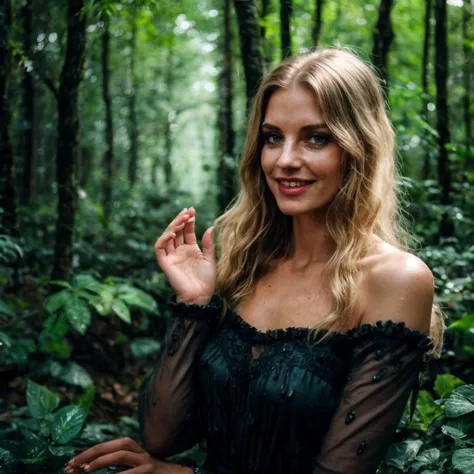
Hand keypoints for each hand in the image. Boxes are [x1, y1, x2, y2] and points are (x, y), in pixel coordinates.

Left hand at [65, 437, 191, 473]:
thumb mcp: (134, 470)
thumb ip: (118, 468)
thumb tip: (91, 468)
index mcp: (133, 450)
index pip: (108, 446)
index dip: (89, 453)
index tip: (71, 464)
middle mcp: (139, 452)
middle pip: (115, 445)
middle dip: (93, 452)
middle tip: (73, 464)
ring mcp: (146, 460)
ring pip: (123, 454)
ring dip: (103, 460)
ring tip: (87, 469)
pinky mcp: (152, 470)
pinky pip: (135, 471)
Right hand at [155, 207, 215, 304]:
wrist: (200, 296)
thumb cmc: (206, 280)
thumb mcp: (210, 259)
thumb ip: (208, 244)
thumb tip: (211, 226)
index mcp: (190, 249)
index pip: (187, 231)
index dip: (189, 220)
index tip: (192, 210)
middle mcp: (179, 251)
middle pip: (177, 231)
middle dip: (181, 220)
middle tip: (187, 211)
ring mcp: (172, 257)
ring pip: (167, 237)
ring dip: (173, 226)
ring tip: (182, 219)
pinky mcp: (166, 263)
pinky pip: (160, 248)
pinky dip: (164, 239)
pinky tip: (173, 233)